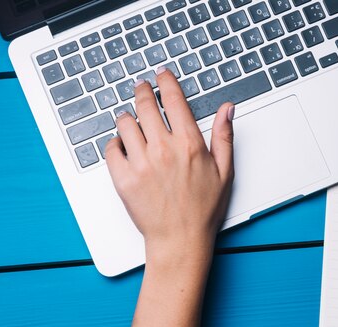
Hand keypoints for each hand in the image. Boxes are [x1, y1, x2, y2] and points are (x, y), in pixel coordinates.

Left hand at [105, 68, 234, 262]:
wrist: (180, 239)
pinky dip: (115, 143)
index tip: (162, 74)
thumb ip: (224, 136)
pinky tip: (124, 147)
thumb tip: (227, 109)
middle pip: (145, 105)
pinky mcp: (123, 178)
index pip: (174, 100)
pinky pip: (110, 148)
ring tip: (132, 121)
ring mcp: (141, 163)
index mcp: (190, 145)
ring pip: (124, 123)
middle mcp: (164, 150)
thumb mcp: (225, 171)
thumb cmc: (203, 209)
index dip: (166, 82)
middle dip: (142, 91)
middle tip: (142, 88)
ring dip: (127, 117)